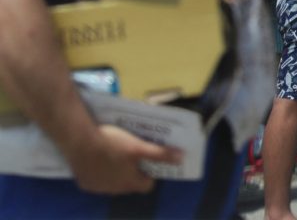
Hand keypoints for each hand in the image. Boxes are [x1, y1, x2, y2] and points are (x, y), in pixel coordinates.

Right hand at [68, 125, 182, 194]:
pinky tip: (99, 157)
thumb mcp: (138, 146)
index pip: (147, 185)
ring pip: (113, 183)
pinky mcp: (84, 183)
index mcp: (130, 183)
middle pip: (130, 184)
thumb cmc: (112, 144)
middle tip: (133, 154)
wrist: (79, 141)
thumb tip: (181, 158)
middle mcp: (114, 190)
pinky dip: (100, 172)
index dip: (150, 174)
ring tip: (116, 154)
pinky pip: (97, 180)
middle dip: (134, 172)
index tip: (149, 161)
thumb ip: (159, 153)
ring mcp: (98, 188)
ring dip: (116, 172)